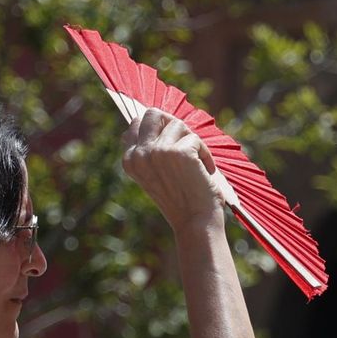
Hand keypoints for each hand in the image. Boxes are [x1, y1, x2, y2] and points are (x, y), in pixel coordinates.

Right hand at [120, 109, 222, 233]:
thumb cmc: (180, 201)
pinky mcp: (179, 152)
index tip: (174, 145)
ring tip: (197, 166)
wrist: (195, 224)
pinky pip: (196, 139)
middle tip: (187, 143)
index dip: (159, 128)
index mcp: (130, 160)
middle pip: (153, 113)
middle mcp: (139, 154)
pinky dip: (205, 155)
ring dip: (193, 143)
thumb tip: (142, 120)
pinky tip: (206, 173)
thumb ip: (147, 150)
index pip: (136, 123)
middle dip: (173, 124)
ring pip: (178, 125)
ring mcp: (157, 151)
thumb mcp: (154, 174)